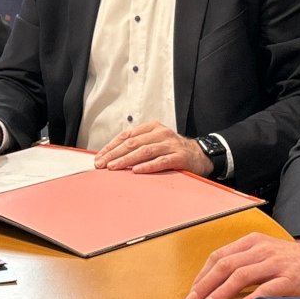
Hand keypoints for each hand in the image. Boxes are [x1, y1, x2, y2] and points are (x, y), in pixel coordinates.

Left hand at [95, 121, 212, 175]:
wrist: (199, 155)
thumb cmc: (172, 150)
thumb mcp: (155, 141)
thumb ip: (137, 144)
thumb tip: (111, 155)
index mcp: (152, 127)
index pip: (127, 136)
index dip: (111, 146)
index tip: (99, 156)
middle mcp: (161, 134)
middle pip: (133, 143)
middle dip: (114, 154)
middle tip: (101, 164)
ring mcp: (170, 145)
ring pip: (144, 151)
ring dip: (126, 160)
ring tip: (113, 167)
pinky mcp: (178, 157)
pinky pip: (160, 162)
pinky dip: (147, 166)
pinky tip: (136, 171)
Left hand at [186, 233, 299, 298]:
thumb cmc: (288, 261)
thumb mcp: (264, 252)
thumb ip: (242, 261)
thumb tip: (213, 280)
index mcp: (252, 242)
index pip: (220, 255)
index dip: (203, 273)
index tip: (193, 290)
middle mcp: (262, 250)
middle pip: (226, 264)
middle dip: (206, 284)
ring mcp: (275, 264)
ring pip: (241, 275)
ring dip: (221, 292)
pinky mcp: (288, 280)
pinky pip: (264, 290)